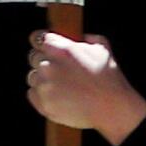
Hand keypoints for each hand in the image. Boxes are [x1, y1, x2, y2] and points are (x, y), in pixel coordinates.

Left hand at [21, 31, 145, 143]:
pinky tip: (62, 96)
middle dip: (46, 60)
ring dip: (44, 78)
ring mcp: (43, 86)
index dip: (42, 41)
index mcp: (62, 50)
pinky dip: (43, 94)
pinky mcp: (42, 103)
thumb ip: (89, 39)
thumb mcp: (104, 50)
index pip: (37, 37)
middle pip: (33, 57)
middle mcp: (48, 66)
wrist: (112, 108)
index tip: (46, 46)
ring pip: (33, 76)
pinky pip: (33, 93)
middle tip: (63, 70)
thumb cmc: (110, 79)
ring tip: (65, 85)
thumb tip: (81, 37)